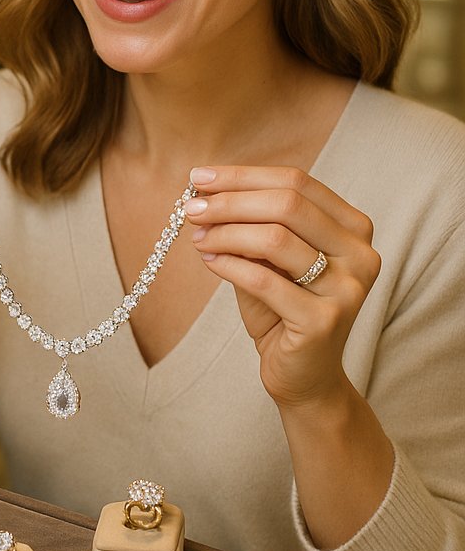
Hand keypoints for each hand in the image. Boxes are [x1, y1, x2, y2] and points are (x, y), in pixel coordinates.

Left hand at [185, 166, 380, 408]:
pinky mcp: (325, 320)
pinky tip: (208, 260)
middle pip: (287, 204)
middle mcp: (360, 253)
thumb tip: (203, 190)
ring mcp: (348, 288)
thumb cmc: (281, 307)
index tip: (198, 177)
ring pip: (275, 239)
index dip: (243, 176)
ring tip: (196, 236)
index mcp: (352, 227)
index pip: (296, 182)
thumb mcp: (267, 257)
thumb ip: (250, 223)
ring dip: (225, 233)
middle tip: (190, 208)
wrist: (303, 375)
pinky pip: (264, 280)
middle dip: (230, 201)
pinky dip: (228, 265)